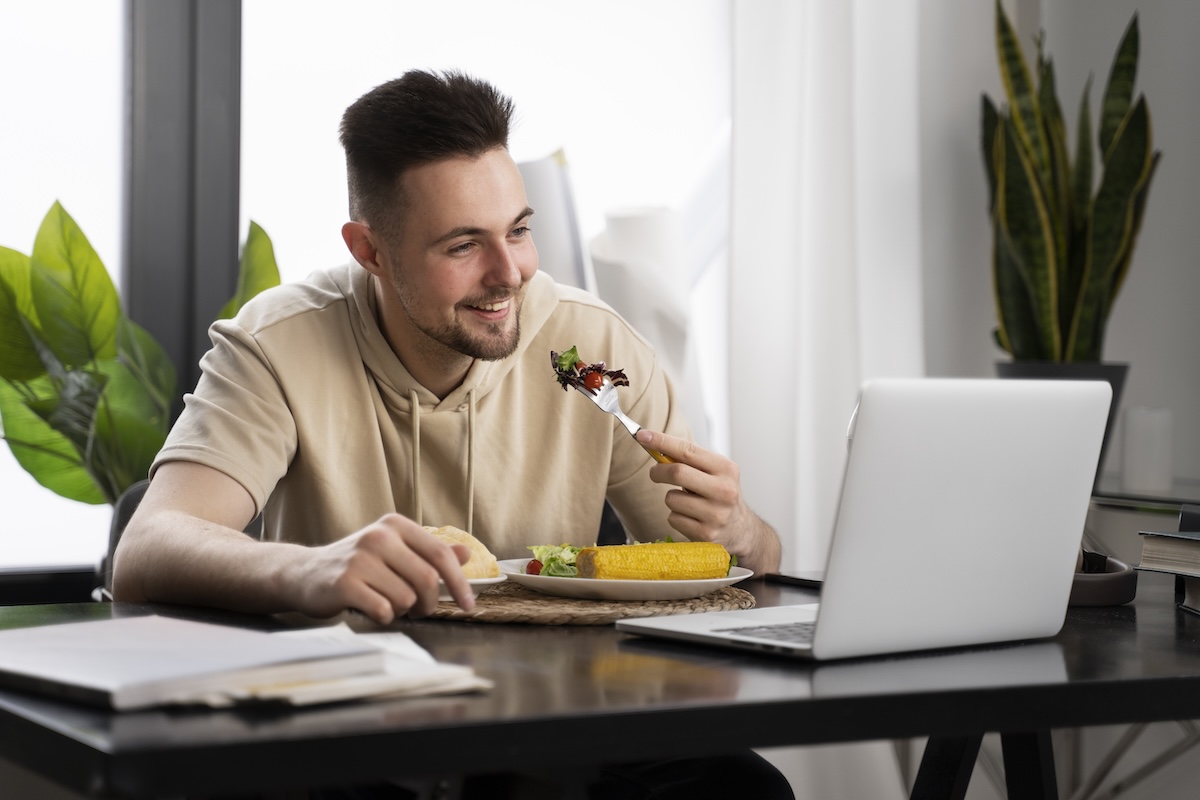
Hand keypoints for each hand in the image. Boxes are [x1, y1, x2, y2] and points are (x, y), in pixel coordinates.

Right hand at [284, 514, 474, 624]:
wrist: (304, 573)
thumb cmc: (356, 565)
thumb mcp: (394, 551)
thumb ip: (429, 553)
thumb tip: (467, 553)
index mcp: (395, 525)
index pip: (441, 554)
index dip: (460, 583)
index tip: (468, 605)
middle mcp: (379, 536)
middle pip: (427, 579)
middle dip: (429, 603)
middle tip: (419, 610)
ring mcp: (360, 558)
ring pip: (406, 598)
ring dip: (401, 610)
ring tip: (384, 602)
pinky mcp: (345, 583)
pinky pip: (383, 610)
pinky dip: (383, 617)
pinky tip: (371, 608)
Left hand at [635, 429, 781, 574]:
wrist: (739, 529)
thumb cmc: (719, 494)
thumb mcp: (714, 472)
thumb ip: (689, 460)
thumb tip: (653, 443)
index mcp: (726, 469)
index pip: (688, 450)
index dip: (662, 441)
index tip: (642, 435)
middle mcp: (724, 490)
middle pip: (677, 473)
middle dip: (658, 471)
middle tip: (654, 473)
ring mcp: (716, 514)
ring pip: (671, 498)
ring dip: (671, 498)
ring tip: (686, 501)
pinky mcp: (706, 534)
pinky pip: (673, 518)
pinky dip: (675, 516)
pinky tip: (690, 517)